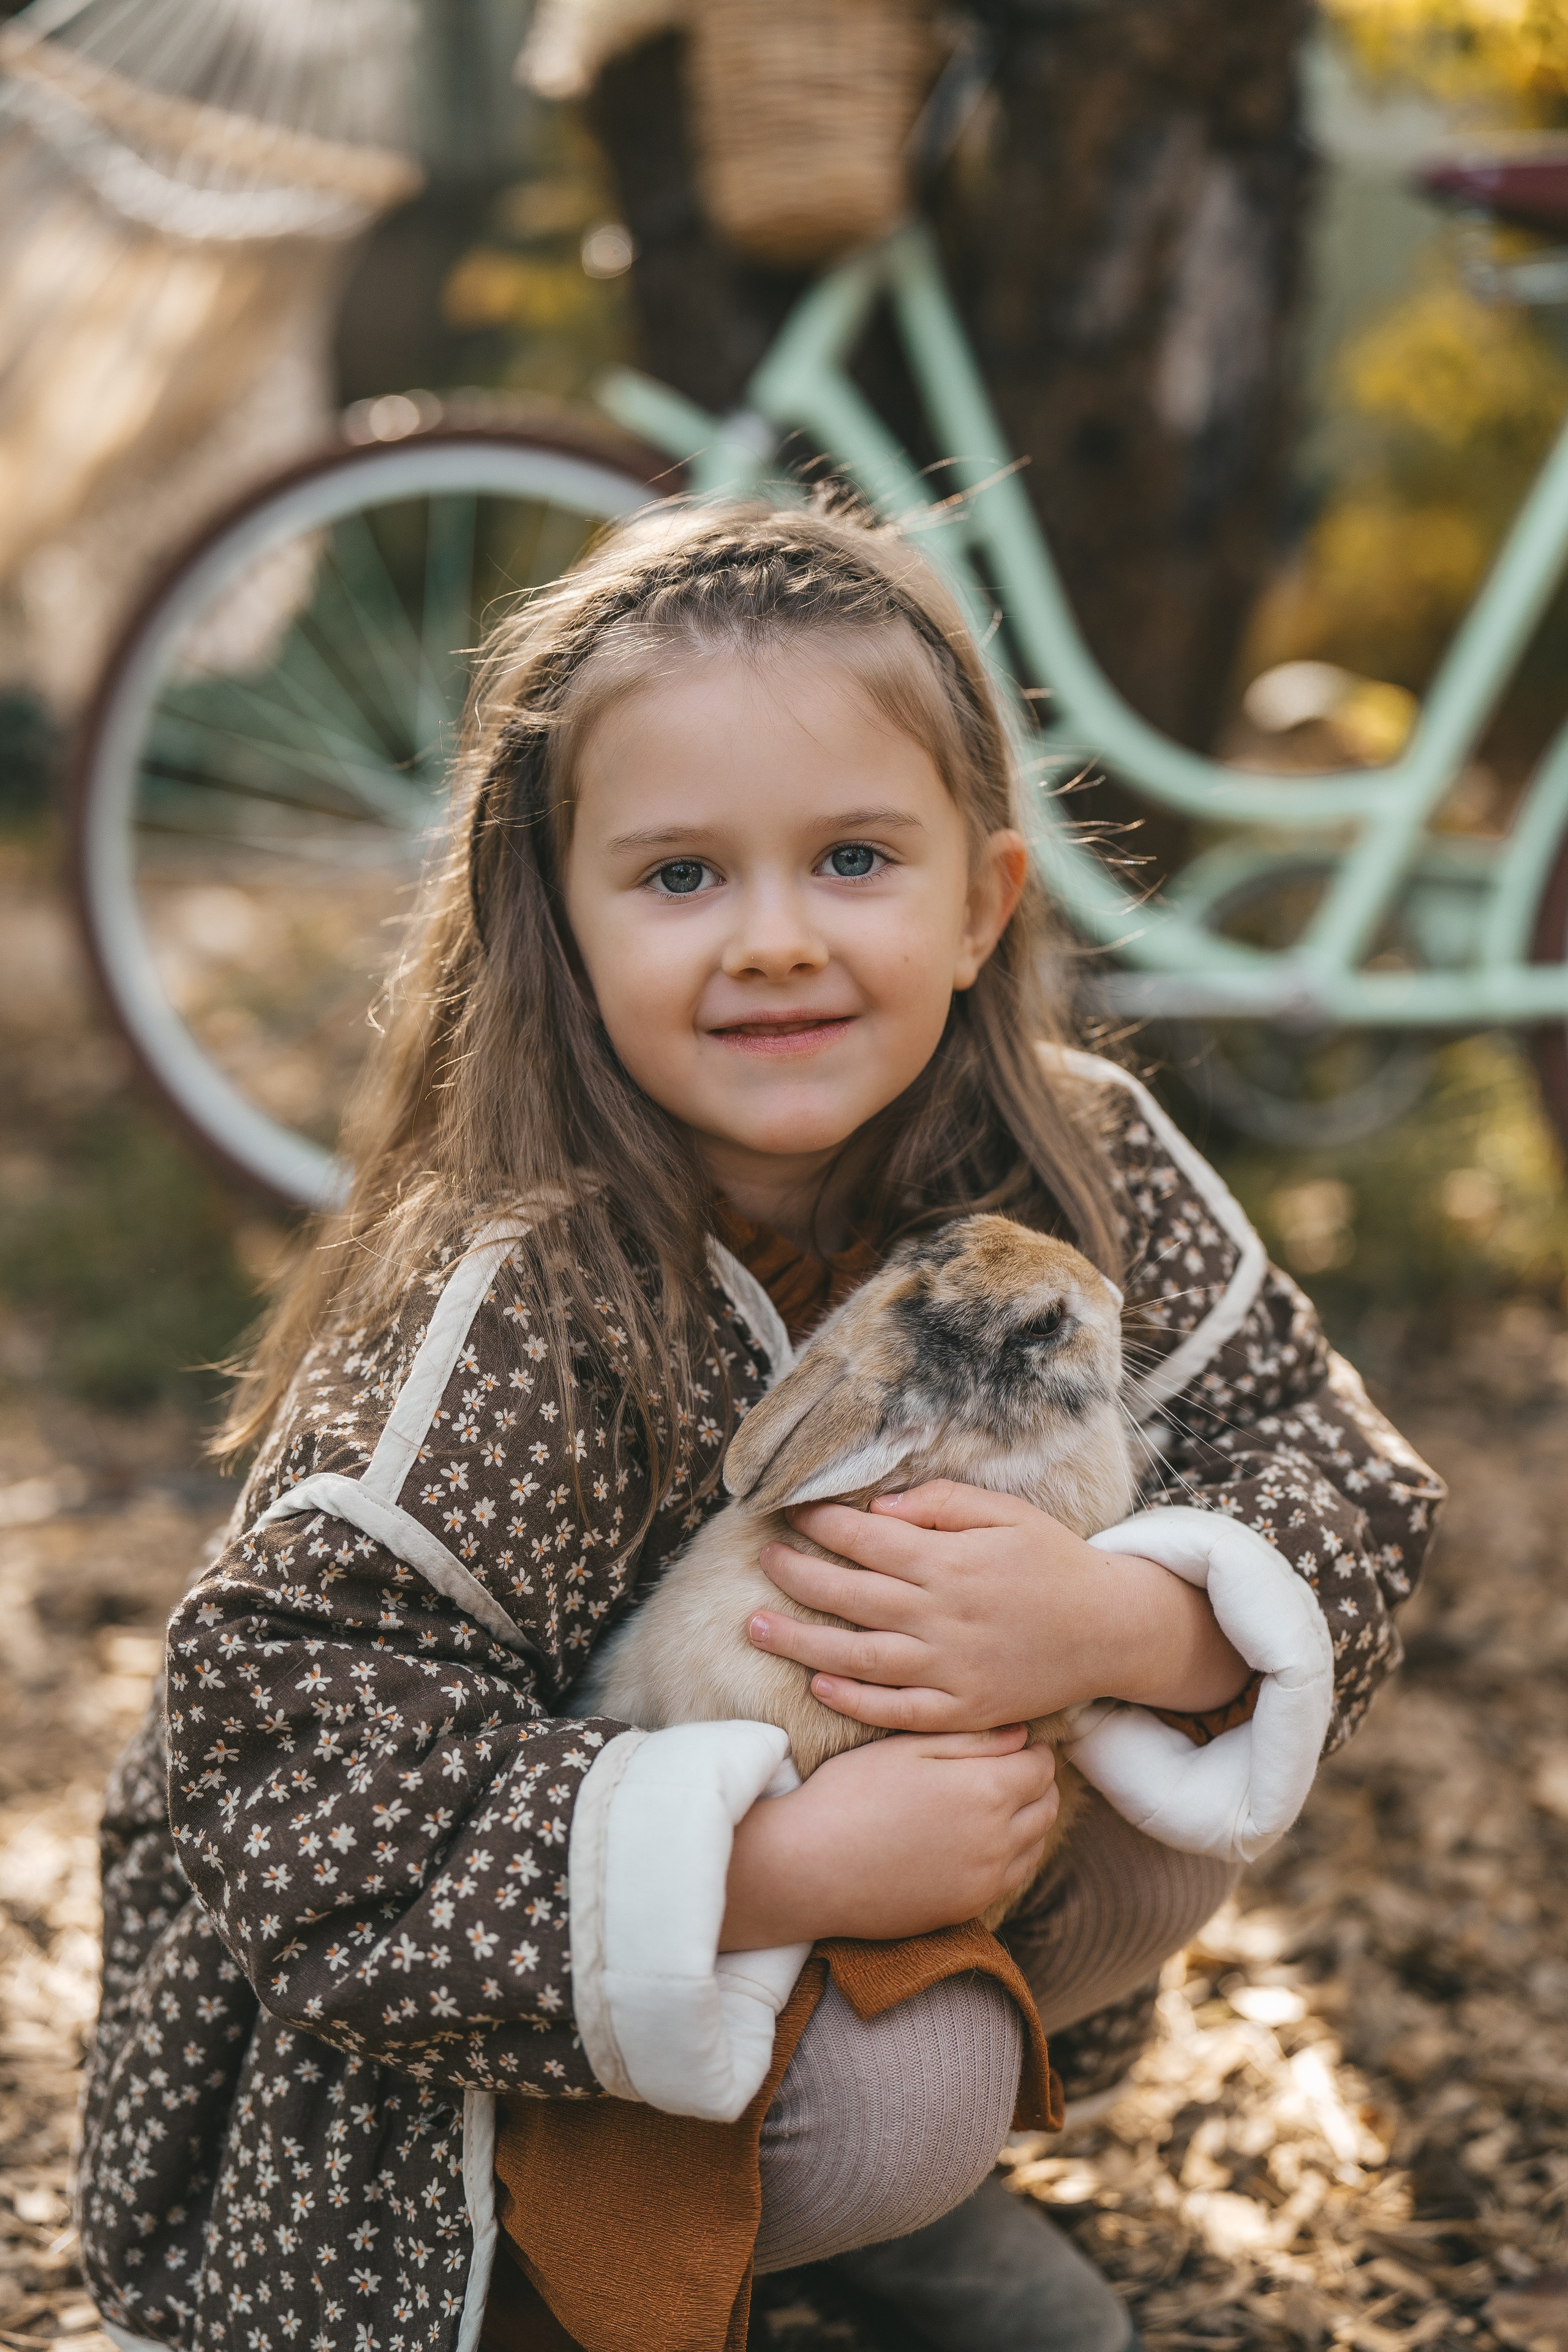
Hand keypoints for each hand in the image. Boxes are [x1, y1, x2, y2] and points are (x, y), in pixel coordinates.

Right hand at [718, 1724, 1057, 1951]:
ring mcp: (984, 1881)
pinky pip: (1010, 1878)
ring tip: (994, 1801)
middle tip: (1007, 1767)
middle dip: (1035, 1782)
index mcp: (985, 1791)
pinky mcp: (966, 1909)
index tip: (1015, 1741)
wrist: (806, 1869)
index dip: (1032, 1748)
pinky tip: (977, 1840)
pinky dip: (1009, 1855)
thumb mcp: (906, 1748)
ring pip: (1035, 1844)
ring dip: (1026, 1819)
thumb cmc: (849, 1795)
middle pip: (1046, 1806)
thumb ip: (970, 1739)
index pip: (1041, 1766)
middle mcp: (997, 1841)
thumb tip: (1021, 1735)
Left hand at [748, 1481, 1247, 1731]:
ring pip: (857, 1657)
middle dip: (795, 1575)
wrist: (1109, 1630)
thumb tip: (875, 1511)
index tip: (788, 1513)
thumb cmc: (1053, 1562)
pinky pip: (896, 1709)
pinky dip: (854, 1701)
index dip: (820, 1525)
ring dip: (799, 1643)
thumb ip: (941, 1504)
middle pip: (848, 1595)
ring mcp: (950, 1668)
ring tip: (754, 1627)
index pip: (865, 1540)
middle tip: (761, 1560)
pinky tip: (818, 1686)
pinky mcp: (962, 1709)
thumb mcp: (1006, 1514)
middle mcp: (942, 1616)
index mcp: (950, 1562)